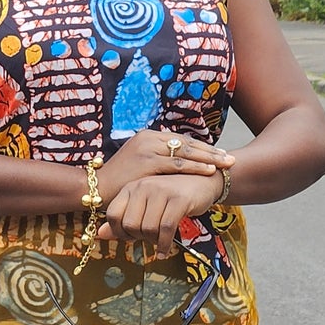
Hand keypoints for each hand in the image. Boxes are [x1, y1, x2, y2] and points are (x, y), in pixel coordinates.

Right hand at [96, 129, 232, 205]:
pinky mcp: (147, 161)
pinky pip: (177, 164)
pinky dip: (195, 167)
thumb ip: (156, 163)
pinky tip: (209, 171)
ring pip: (186, 152)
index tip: (219, 154)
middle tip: (230, 158)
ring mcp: (148, 148)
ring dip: (208, 158)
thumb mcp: (139, 167)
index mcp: (148, 137)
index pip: (181, 141)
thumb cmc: (118, 182)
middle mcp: (149, 138)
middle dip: (211, 151)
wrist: (95, 187)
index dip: (202, 148)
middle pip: (187, 143)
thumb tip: (175, 167)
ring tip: (226, 164)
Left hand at [99, 170, 225, 258]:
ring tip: (160, 241)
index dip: (119, 232)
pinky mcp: (178, 200)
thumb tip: (100, 234)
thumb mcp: (146, 204)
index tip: (132, 236)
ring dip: (153, 241)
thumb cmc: (174, 195)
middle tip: (149, 239)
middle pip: (129, 224)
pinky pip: (165, 230)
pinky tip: (165, 251)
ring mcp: (161, 192)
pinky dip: (164, 245)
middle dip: (138, 238)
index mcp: (131, 187)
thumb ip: (123, 218)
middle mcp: (143, 186)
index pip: (113, 215)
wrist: (206, 181)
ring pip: (147, 229)